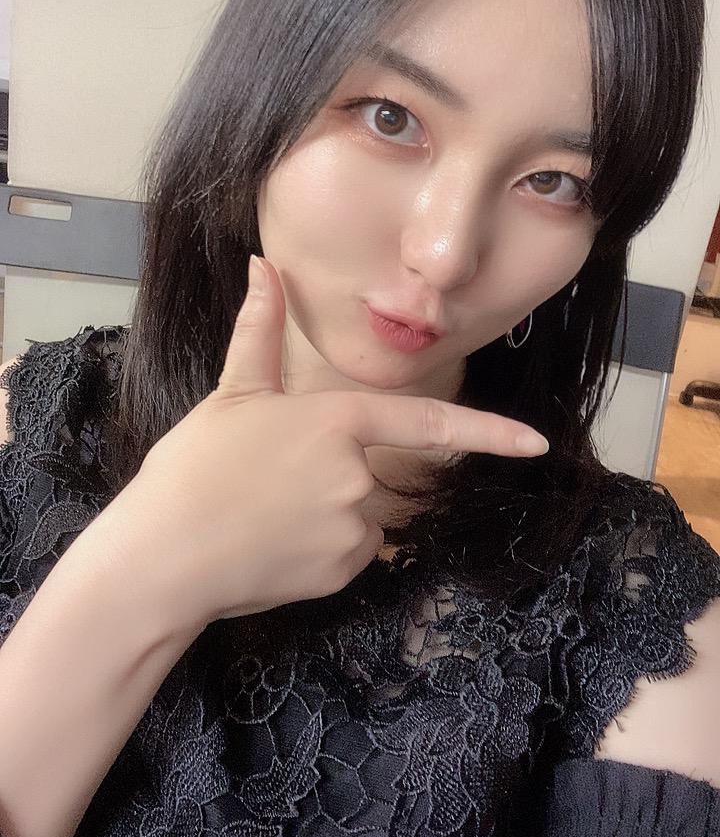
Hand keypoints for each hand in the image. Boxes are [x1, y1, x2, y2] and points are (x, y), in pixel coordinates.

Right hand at [128, 256, 548, 624]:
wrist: (162, 556)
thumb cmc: (193, 467)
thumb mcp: (230, 393)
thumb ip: (259, 330)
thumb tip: (263, 263)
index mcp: (338, 420)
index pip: (429, 423)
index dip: (489, 433)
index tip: (537, 444)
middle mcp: (359, 474)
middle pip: (373, 474)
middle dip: (334, 478)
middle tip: (267, 484)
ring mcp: (354, 527)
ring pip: (362, 518)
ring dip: (327, 515)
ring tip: (264, 516)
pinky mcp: (341, 572)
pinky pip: (350, 555)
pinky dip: (321, 551)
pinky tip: (272, 549)